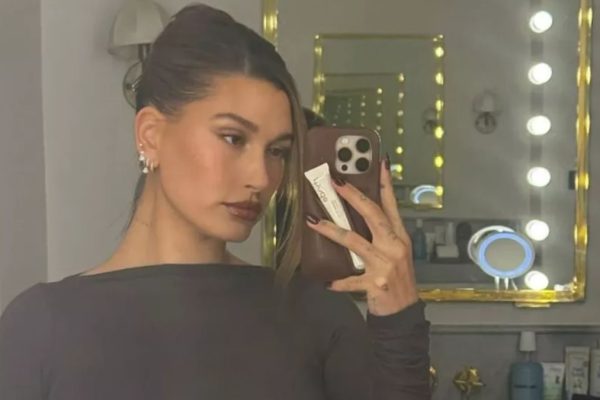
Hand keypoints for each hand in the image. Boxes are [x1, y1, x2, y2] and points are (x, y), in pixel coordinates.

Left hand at [305, 156, 418, 315]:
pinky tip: (325, 281)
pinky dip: (338, 281)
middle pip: (373, 215)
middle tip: (335, 181)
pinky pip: (351, 280)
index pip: (391, 205)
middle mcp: (394, 246)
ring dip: (331, 230)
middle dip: (353, 196)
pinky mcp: (375, 284)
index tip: (379, 162)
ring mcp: (384, 265)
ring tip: (312, 220)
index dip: (385, 183)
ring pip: (354, 241)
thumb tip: (357, 218)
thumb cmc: (397, 279)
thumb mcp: (395, 253)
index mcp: (399, 237)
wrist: (404, 312)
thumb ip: (381, 236)